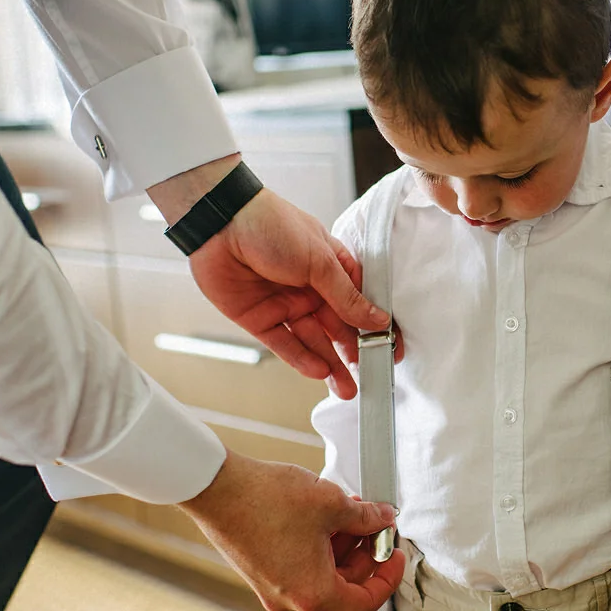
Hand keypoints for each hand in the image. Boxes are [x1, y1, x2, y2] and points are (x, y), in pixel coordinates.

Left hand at [149, 155, 390, 399]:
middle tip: (369, 376)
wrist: (220, 223)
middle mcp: (310, 287)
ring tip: (346, 388)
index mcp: (331, 267)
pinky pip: (284, 343)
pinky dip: (301, 358)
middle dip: (354, 353)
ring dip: (330, 364)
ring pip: (313, 340)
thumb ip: (348, 297)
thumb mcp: (321, 261)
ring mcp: (285, 303)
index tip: (391, 350)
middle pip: (338, 327)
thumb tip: (378, 319)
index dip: (375, 327)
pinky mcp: (259, 318)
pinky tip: (319, 371)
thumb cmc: (272, 225)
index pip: (360, 303)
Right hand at [178, 450, 404, 610]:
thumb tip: (384, 519)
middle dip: (366, 553)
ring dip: (342, 545)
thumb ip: (367, 518)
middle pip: (344, 586)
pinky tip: (326, 514)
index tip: (397, 553)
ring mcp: (272, 588)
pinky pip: (300, 565)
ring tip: (352, 510)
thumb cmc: (270, 499)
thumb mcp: (332, 503)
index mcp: (314, 594)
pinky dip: (319, 545)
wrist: (217, 487)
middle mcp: (291, 600)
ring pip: (322, 573)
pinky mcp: (260, 571)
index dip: (389, 577)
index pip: (366, 602)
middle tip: (376, 522)